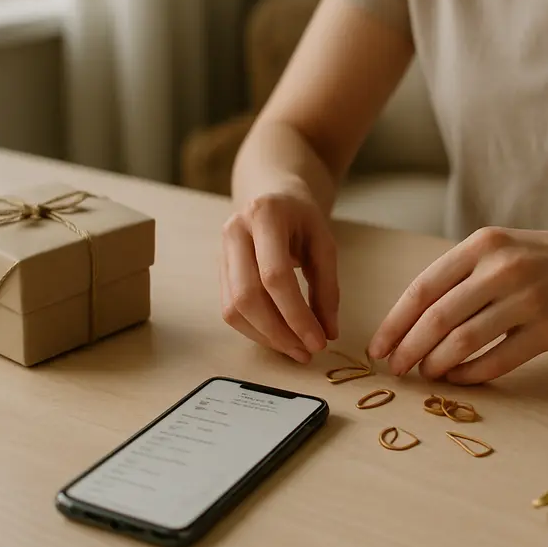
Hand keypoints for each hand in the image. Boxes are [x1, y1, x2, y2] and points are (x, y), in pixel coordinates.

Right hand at [220, 185, 338, 362]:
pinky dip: (256, 330)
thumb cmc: (301, 218)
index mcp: (265, 216)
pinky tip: (280, 338)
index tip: (318, 341)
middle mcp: (235, 231)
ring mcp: (221, 251)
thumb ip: (327, 287)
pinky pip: (230, 310)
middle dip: (278, 332)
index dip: (296, 315)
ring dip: (266, 337)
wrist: (270, 193)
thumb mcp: (324, 243)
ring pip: (234, 309)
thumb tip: (328, 333)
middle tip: (306, 352)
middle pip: (247, 296)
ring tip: (296, 350)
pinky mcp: (219, 270)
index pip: (275, 276)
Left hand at [368, 227, 547, 383]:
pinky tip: (458, 378)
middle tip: (396, 368)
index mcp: (484, 245)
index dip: (395, 323)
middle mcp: (503, 268)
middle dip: (409, 349)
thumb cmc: (543, 260)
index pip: (424, 288)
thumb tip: (409, 321)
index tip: (378, 347)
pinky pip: (497, 361)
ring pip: (464, 342)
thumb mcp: (501, 249)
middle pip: (438, 319)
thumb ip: (460, 275)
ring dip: (436, 364)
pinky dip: (471, 374)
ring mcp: (528, 300)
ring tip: (425, 373)